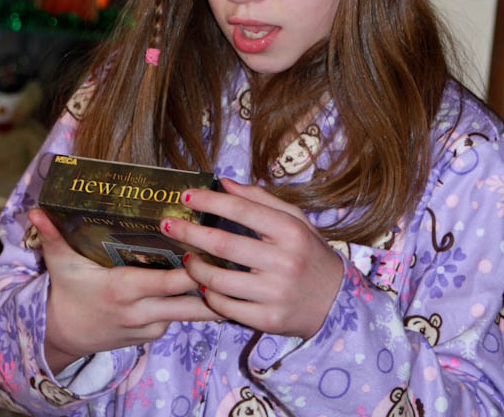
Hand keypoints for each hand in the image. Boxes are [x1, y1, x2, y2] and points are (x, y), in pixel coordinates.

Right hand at [28, 208, 220, 373]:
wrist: (63, 337)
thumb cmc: (67, 293)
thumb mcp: (60, 264)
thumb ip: (53, 236)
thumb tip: (37, 210)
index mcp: (123, 290)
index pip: (167, 282)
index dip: (192, 268)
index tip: (212, 249)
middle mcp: (140, 312)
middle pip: (188, 301)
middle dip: (213, 282)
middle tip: (239, 260)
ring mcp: (148, 328)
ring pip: (189, 314)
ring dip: (211, 296)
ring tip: (238, 274)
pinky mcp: (151, 337)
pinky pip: (178, 320)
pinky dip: (194, 305)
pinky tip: (213, 285)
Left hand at [161, 179, 343, 339]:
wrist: (336, 302)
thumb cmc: (309, 253)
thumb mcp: (295, 220)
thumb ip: (260, 199)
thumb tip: (223, 183)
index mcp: (290, 231)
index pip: (242, 210)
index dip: (210, 201)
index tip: (186, 196)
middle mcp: (284, 261)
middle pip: (224, 243)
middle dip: (188, 232)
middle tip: (167, 224)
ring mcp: (276, 294)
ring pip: (219, 280)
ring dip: (194, 267)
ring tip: (185, 257)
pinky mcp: (268, 320)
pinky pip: (226, 307)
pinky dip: (209, 295)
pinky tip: (203, 284)